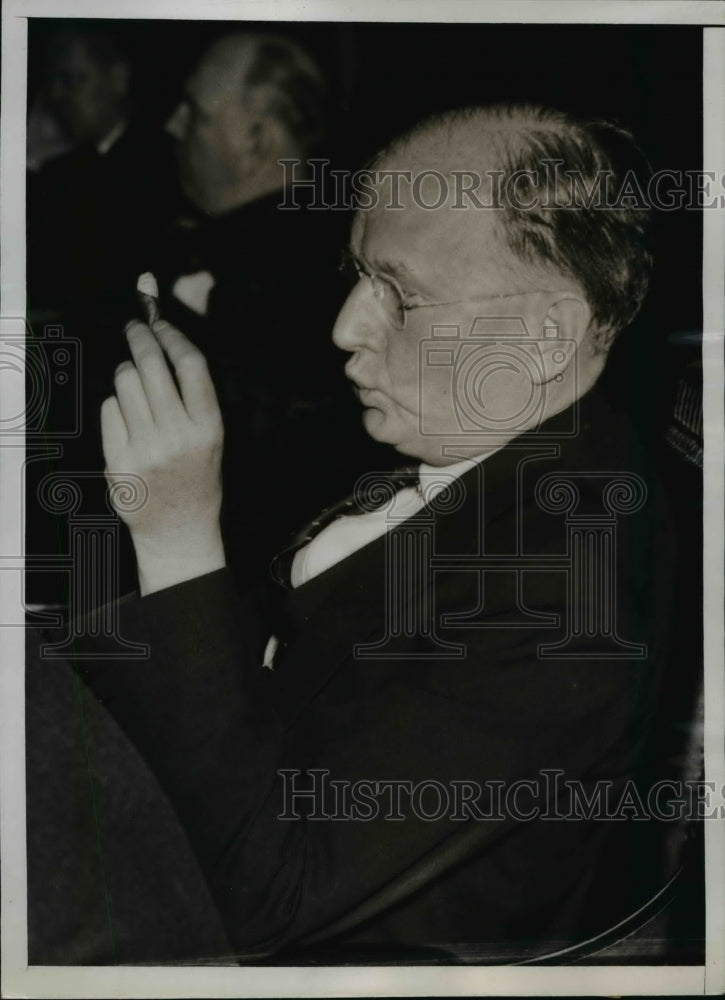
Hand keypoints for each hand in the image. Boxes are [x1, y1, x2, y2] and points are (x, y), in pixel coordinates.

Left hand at [101, 320, 224, 594]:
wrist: (179, 529)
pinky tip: (127, 418)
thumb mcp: (211, 437)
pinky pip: (109, 410)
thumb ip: (193, 396)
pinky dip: (115, 406)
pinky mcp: (119, 460)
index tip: (161, 323)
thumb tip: (166, 343)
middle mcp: (178, 436)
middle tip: (136, 328)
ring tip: (135, 384)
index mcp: (208, 427)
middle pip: (152, 367)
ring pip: (125, 383)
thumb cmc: (197, 477)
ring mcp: (145, 449)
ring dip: (127, 374)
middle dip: (141, 339)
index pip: (190, 365)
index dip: (173, 337)